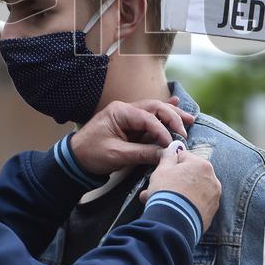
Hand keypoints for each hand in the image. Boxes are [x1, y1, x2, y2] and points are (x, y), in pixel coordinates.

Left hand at [71, 99, 193, 175]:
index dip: (162, 130)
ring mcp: (128, 116)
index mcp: (120, 111)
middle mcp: (125, 109)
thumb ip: (142, 153)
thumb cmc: (91, 154)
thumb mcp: (117, 155)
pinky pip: (149, 118)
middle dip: (172, 117)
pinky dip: (163, 115)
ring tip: (190, 119)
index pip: (148, 117)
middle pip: (154, 108)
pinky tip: (176, 106)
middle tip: (186, 128)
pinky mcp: (130, 125)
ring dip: (172, 115)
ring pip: (155, 111)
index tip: (171, 144)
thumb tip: (166, 154)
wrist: (75, 159)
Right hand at [139, 142, 220, 230]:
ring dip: (180, 193)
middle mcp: (212, 179)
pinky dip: (187, 205)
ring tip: (163, 201)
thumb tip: (172, 148)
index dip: (170, 164)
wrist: (174, 223)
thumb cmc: (167, 192)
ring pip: (193, 190)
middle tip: (161, 188)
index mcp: (202, 164)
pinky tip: (173, 210)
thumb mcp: (162, 169)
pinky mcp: (211, 212)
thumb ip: (168, 156)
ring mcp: (214, 197)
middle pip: (190, 174)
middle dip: (175, 180)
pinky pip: (197, 204)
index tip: (163, 173)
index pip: (184, 156)